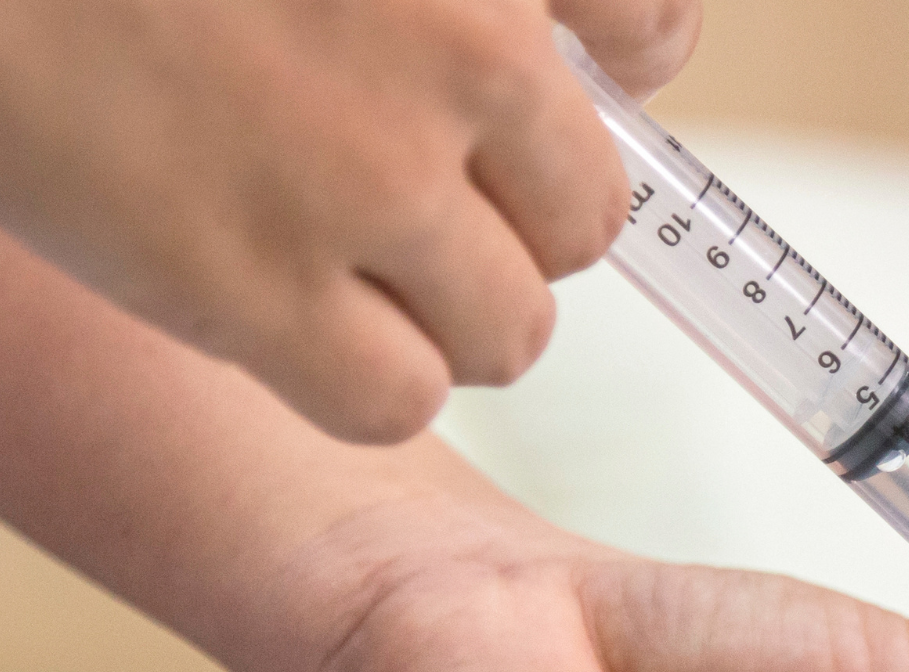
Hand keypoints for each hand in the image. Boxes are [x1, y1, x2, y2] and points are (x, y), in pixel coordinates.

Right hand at [0, 0, 697, 442]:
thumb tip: (631, 42)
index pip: (655, 34)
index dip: (607, 81)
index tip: (547, 96)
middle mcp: (458, 54)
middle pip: (588, 213)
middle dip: (518, 223)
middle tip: (420, 201)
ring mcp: (363, 178)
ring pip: (509, 327)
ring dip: (449, 317)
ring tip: (351, 269)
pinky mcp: (253, 284)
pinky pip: (395, 397)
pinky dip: (367, 380)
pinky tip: (296, 326)